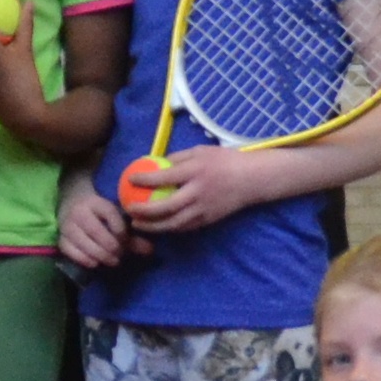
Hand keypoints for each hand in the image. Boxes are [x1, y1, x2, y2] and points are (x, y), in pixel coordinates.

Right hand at [58, 171, 129, 269]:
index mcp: (96, 203)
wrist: (71, 201)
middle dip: (112, 246)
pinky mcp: (60, 237)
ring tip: (112, 260)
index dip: (121, 231)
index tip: (126, 239)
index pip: (110, 215)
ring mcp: (67, 225)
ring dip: (100, 255)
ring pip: (84, 242)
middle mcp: (80, 212)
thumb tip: (150, 251)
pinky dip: (84, 259)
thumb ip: (132, 235)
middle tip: (120, 255)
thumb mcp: (114, 218)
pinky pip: (70, 250)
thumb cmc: (98, 213)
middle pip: (97, 231)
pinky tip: (95, 263)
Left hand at [122, 143, 270, 233]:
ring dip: (153, 226)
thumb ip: (178, 158)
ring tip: (137, 224)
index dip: (145, 179)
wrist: (252, 179)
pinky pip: (185, 227)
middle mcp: (199, 192)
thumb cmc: (225, 160)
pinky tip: (157, 227)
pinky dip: (169, 228)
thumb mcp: (201, 151)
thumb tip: (155, 163)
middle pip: (167, 206)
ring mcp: (204, 209)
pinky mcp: (209, 220)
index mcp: (196, 171)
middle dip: (144, 211)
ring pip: (174, 223)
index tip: (130, 179)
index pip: (165, 177)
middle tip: (128, 209)